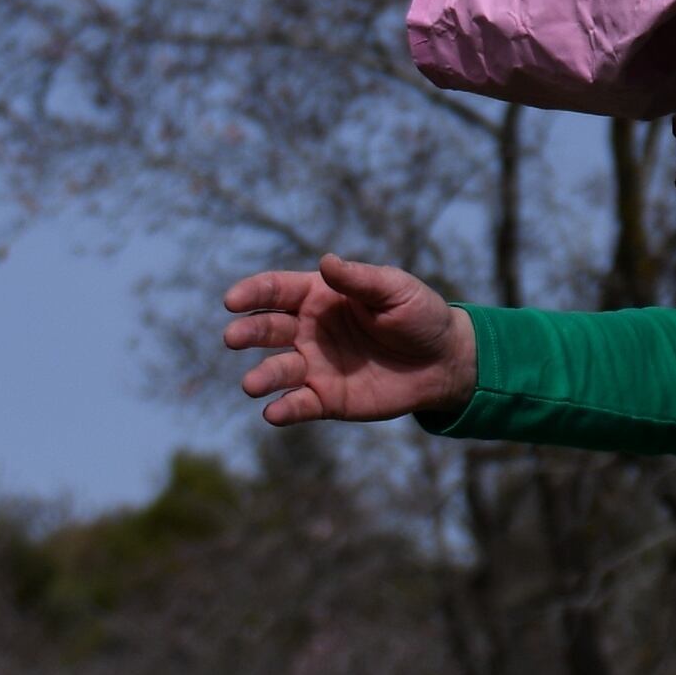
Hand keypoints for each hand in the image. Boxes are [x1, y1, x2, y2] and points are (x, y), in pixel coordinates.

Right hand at [223, 253, 476, 426]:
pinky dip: (283, 410)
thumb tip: (326, 262)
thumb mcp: (395, 290)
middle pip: (267, 328)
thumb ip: (360, 280)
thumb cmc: (418, 315)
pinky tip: (274, 413)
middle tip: (234, 337)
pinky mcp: (325, 398)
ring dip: (262, 376)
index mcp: (319, 296)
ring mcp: (313, 365)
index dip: (252, 293)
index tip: (232, 301)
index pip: (275, 290)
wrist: (443, 361)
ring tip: (252, 384)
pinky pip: (298, 404)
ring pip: (277, 370)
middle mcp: (307, 330)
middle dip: (247, 332)